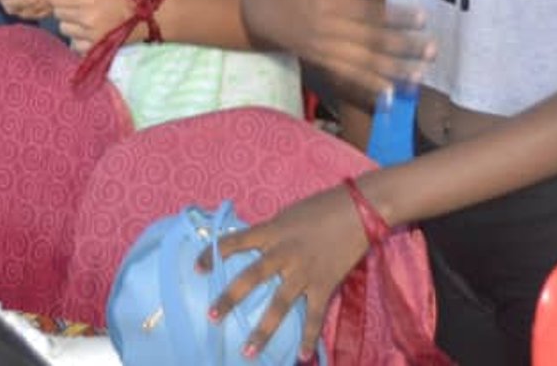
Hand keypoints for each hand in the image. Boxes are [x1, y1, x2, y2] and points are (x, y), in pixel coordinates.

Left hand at [48, 0, 133, 53]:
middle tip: (75, 4)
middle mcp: (88, 18)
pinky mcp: (94, 49)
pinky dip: (78, 38)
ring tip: (83, 17)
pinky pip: (74, 43)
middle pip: (57, 14)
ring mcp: (91, 36)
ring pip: (64, 29)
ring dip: (70, 23)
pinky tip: (88, 31)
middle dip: (63, 7)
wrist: (147, 15)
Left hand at [206, 186, 369, 359]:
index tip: (196, 268)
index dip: (213, 254)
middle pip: (250, 278)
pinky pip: (313, 315)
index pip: (234, 242)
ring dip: (263, 330)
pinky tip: (301, 357)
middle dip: (230, 299)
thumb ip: (271, 233)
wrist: (360, 210)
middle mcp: (284, 253)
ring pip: (279, 304)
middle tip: (212, 317)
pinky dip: (308, 337)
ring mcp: (304, 271)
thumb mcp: (288, 215)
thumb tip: (257, 246)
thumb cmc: (322, 207)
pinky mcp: (324, 284)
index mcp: (272, 231)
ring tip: (248, 352)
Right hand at [242, 0, 432, 102]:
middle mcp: (327, 30)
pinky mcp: (321, 64)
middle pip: (369, 41)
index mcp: (326, 3)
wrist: (258, 14)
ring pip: (361, 64)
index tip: (422, 19)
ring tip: (419, 78)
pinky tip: (391, 96)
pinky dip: (368, 87)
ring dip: (392, 72)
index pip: (366, 12)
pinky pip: (347, 78)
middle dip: (402, 47)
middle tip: (432, 51)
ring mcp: (324, 50)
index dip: (394, 16)